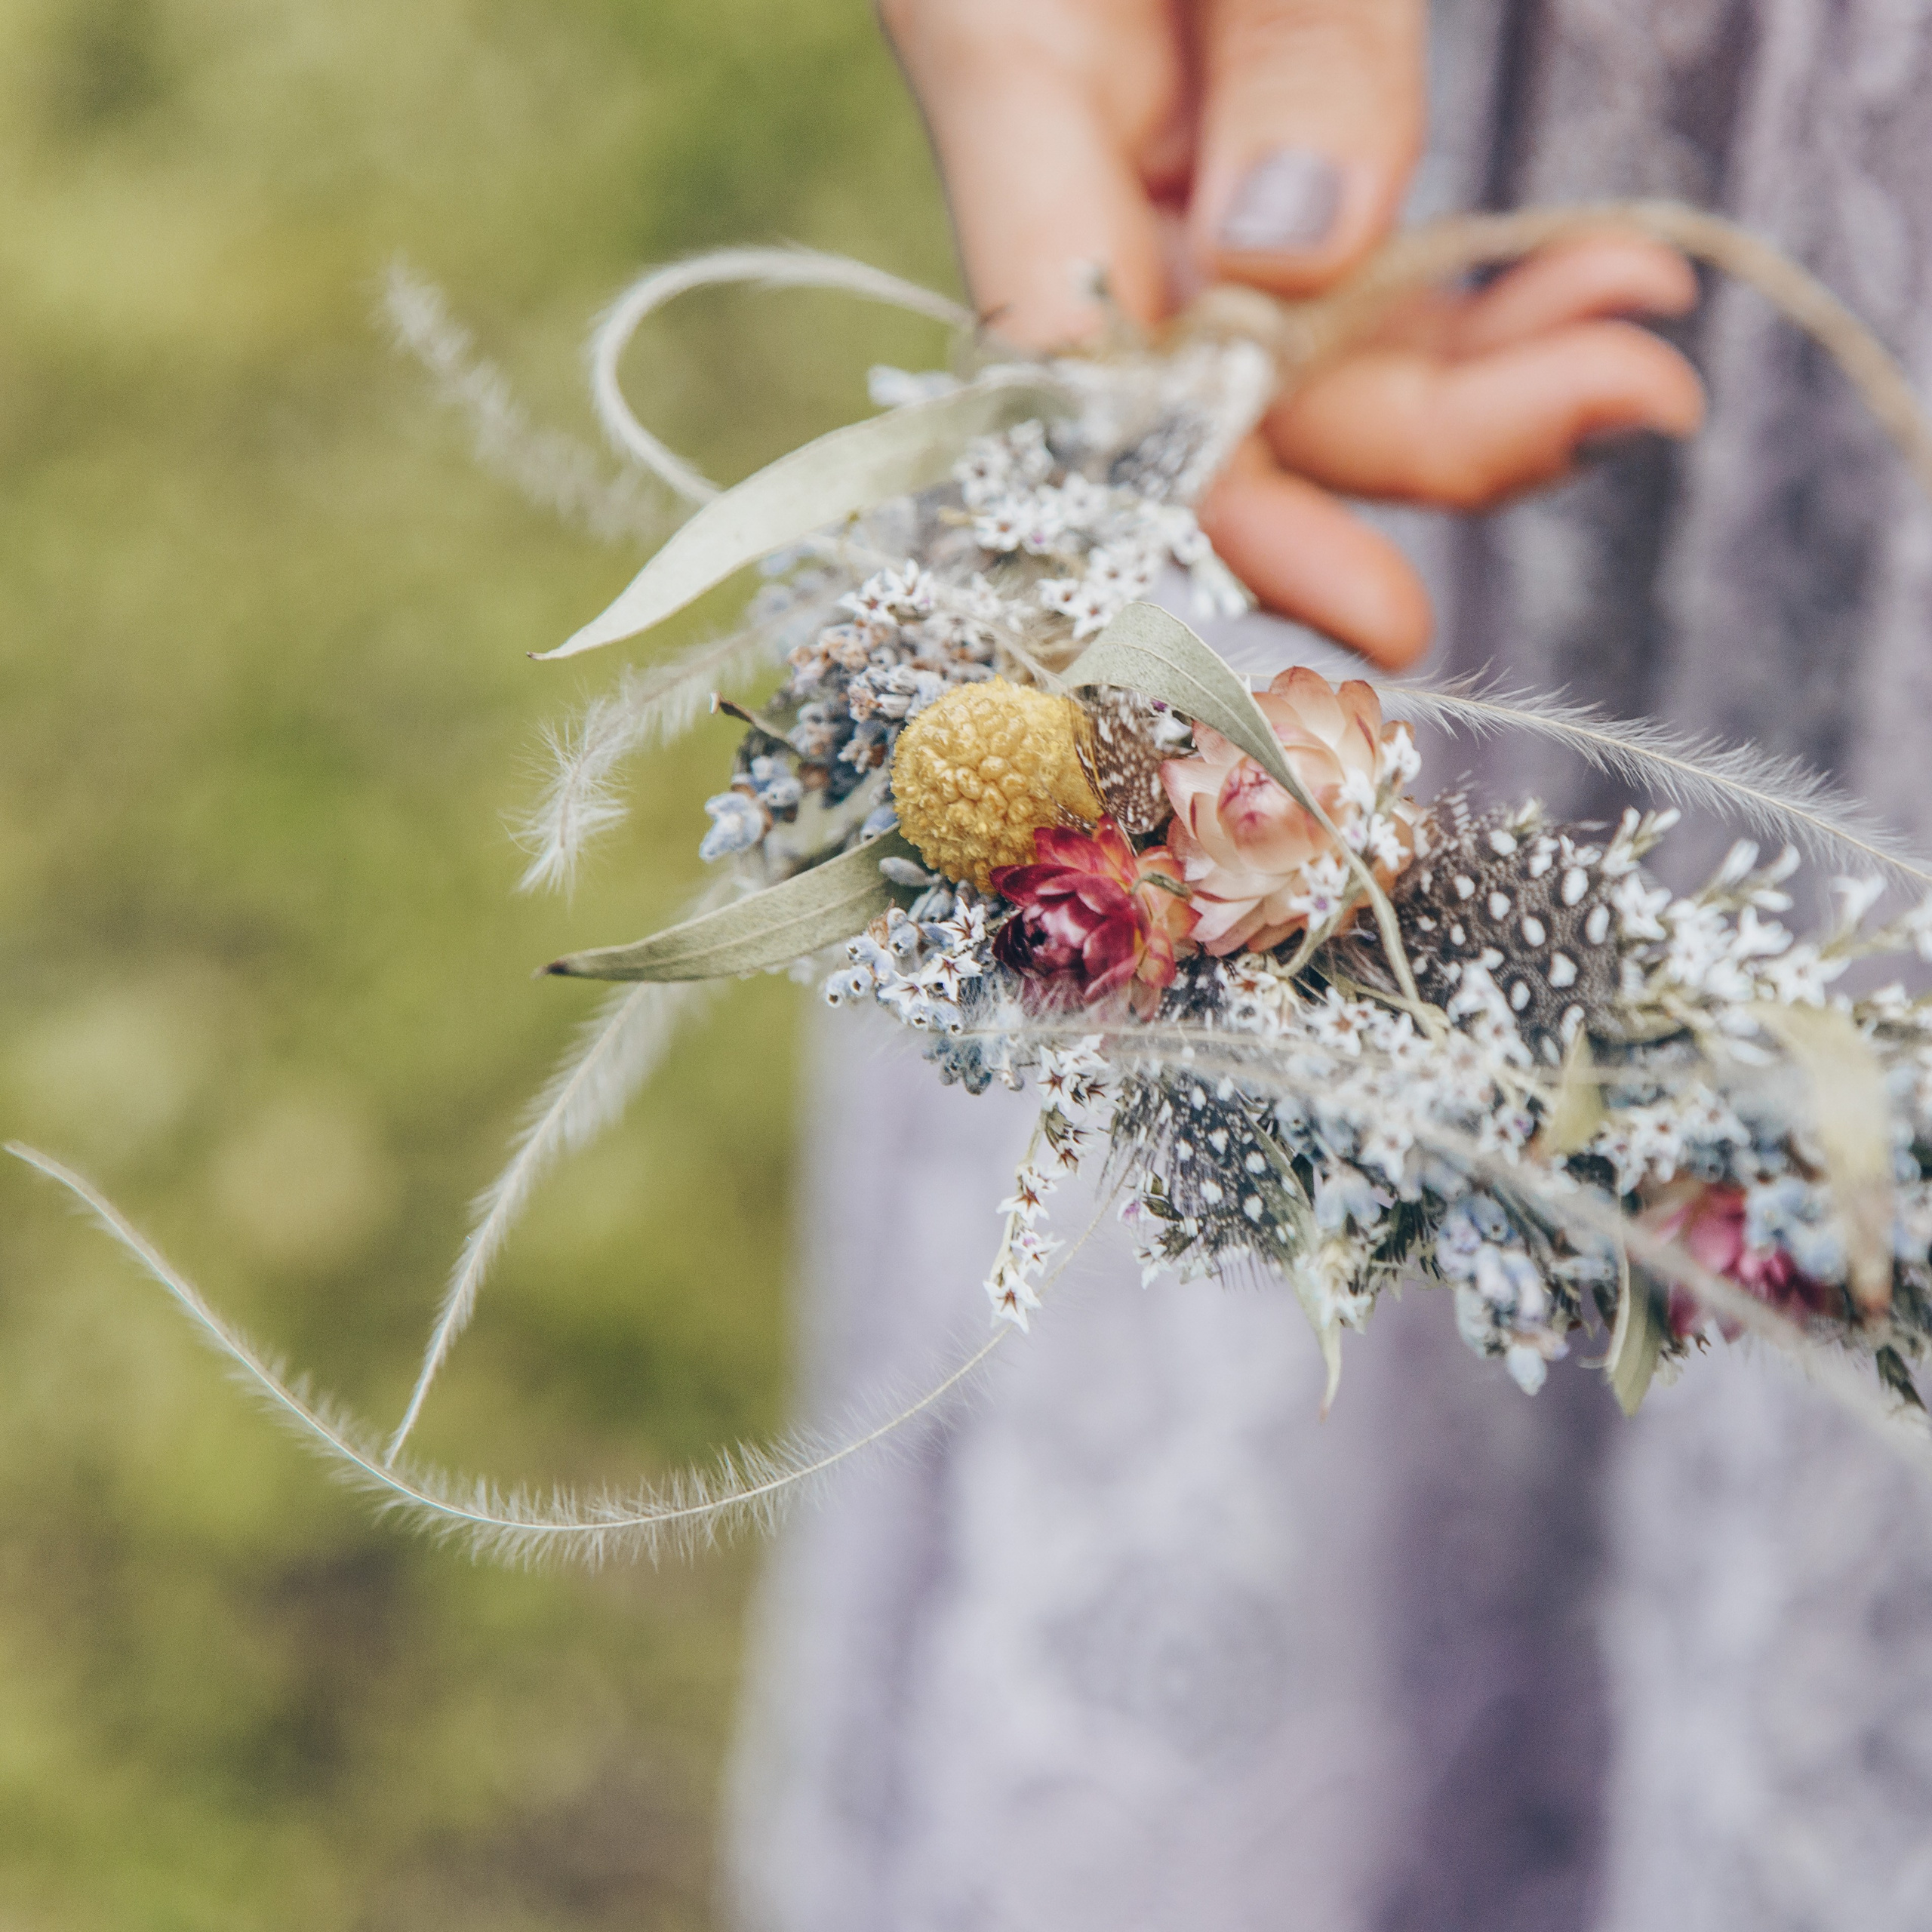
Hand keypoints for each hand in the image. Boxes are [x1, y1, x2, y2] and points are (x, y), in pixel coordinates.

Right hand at [880, 0, 1704, 666]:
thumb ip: (1277, 40)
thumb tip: (1294, 265)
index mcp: (1017, 88)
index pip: (1091, 379)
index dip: (1230, 515)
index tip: (1387, 604)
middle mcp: (1082, 159)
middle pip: (1226, 386)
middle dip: (1426, 430)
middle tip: (1628, 404)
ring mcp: (1166, 152)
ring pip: (1304, 338)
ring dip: (1479, 364)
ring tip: (1640, 331)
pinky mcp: (1245, 128)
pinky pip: (1345, 255)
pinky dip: (1463, 286)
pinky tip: (1586, 280)